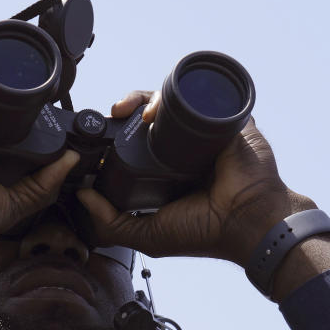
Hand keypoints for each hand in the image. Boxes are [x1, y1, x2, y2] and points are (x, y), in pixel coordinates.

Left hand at [76, 91, 314, 266]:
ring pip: (165, 102)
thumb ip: (110, 222)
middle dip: (125, 110)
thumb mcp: (147, 235)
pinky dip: (169, 94)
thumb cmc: (205, 232)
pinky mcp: (219, 118)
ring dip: (143, 98)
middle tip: (112, 113)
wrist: (248, 218)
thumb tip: (82, 195)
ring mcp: (200, 132)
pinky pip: (191, 95)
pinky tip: (153, 109)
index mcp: (164, 173)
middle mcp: (181, 150)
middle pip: (146, 118)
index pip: (133, 145)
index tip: (97, 138)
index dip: (112, 137)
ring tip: (132, 111)